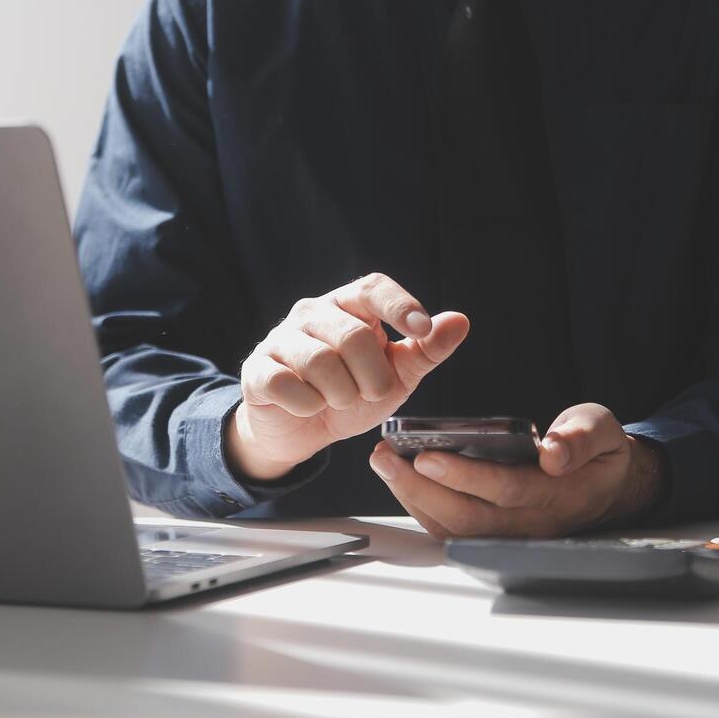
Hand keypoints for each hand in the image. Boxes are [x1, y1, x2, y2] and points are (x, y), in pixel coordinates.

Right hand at [228, 273, 469, 481]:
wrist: (302, 430)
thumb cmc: (352, 392)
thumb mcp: (397, 375)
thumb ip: (426, 350)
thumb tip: (460, 321)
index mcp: (350, 306)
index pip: (374, 288)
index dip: (399, 305)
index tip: (421, 329)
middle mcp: (313, 312)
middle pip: (353, 335)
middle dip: (372, 377)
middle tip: (372, 393)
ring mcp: (281, 338)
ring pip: (320, 361)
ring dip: (341, 394)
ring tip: (340, 401)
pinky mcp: (258, 369)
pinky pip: (285, 383)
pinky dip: (308, 404)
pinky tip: (311, 407)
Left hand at [368, 402, 665, 537]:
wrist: (606, 489)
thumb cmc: (597, 454)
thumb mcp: (602, 431)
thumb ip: (581, 437)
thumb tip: (554, 451)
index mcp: (558, 495)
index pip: (507, 490)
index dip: (466, 476)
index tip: (429, 456)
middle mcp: (530, 524)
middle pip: (467, 518)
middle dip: (421, 489)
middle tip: (386, 458)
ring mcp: (509, 536)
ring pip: (453, 529)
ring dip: (413, 498)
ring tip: (385, 463)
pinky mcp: (492, 537)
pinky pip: (451, 531)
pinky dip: (421, 507)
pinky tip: (399, 479)